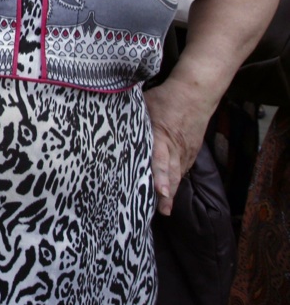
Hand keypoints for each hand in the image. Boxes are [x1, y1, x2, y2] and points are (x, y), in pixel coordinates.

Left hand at [143, 80, 212, 215]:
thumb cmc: (166, 98)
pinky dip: (176, 181)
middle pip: (171, 173)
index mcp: (161, 135)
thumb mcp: (145, 103)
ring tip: (164, 210)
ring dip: (171, 191)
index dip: (160, 175)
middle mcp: (175, 147)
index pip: (160, 158)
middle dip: (166, 192)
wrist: (196, 94)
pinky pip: (183, 169)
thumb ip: (131, 118)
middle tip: (161, 211)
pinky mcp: (191, 151)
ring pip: (178, 174)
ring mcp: (185, 150)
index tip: (160, 191)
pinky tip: (169, 193)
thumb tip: (108, 121)